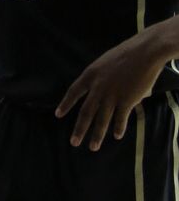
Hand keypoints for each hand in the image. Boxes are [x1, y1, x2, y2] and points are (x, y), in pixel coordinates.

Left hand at [56, 31, 164, 149]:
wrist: (143, 53)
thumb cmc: (126, 55)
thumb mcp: (106, 64)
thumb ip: (104, 80)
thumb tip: (108, 91)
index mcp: (90, 74)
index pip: (73, 92)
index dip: (66, 104)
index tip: (58, 115)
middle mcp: (98, 87)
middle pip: (86, 112)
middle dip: (79, 129)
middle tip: (73, 142)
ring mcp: (112, 95)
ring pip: (102, 120)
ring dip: (97, 135)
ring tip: (92, 147)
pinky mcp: (127, 100)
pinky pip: (120, 118)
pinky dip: (118, 128)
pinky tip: (116, 136)